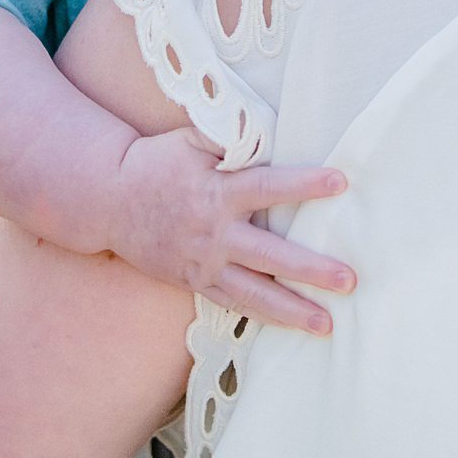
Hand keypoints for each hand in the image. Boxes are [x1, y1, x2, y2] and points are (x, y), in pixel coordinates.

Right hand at [105, 123, 355, 334]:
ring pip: (255, 293)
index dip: (305, 184)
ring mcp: (204, 264)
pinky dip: (263, 316)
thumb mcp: (190, 140)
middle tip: (349, 280)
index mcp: (217, 192)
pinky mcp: (195, 283)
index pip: (269, 187)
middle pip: (271, 255)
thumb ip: (231, 140)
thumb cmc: (156, 163)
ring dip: (293, 310)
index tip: (341, 182)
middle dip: (311, 269)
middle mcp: (214, 233)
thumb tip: (275, 132)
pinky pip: (234, 304)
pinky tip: (291, 325)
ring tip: (327, 324)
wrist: (108, 201)